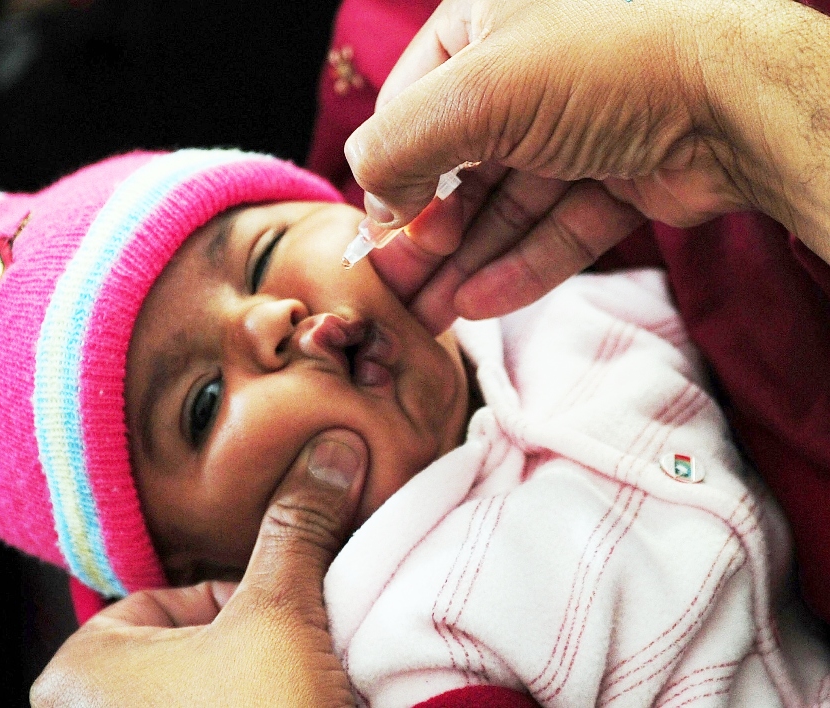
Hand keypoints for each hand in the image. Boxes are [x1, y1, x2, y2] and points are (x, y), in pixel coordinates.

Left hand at [30, 429, 367, 706]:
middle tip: (291, 680)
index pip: (180, 597)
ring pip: (208, 694)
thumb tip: (331, 448)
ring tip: (292, 703)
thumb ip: (296, 527)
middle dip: (254, 655)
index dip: (247, 606)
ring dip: (260, 690)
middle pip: (196, 649)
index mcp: (80, 669)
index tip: (283, 638)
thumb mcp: (277, 616)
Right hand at [346, 0, 829, 332]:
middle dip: (429, 234)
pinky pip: (556, 225)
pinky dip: (520, 265)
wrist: (739, 100)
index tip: (381, 232)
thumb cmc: (608, 65)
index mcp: (487, 22)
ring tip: (431, 316)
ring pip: (506, 204)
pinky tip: (481, 304)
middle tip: (399, 290)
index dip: (392, 171)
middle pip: (459, 164)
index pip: (412, 103)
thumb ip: (398, 144)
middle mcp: (530, 69)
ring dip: (467, 262)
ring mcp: (577, 124)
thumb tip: (372, 203)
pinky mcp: (616, 173)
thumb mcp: (476, 93)